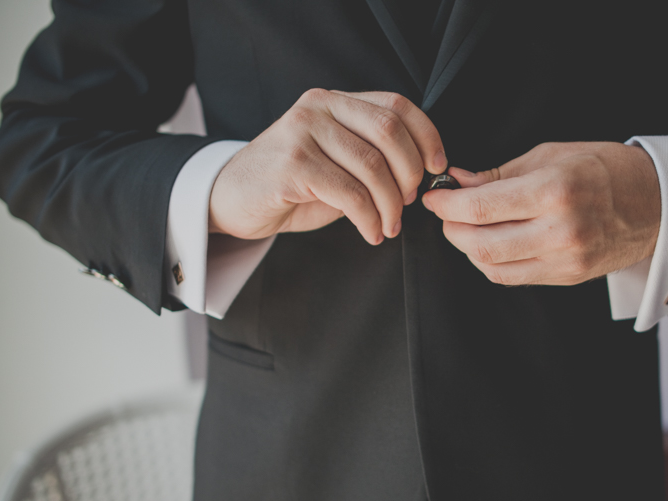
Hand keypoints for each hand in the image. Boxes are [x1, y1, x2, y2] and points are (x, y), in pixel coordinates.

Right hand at [209, 89, 447, 244]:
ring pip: (372, 167)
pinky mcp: (292, 166)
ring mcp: (302, 133)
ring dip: (390, 205)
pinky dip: (369, 219)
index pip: (396, 105)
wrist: (230, 200)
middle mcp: (318, 109)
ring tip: (388, 225)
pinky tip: (370, 232)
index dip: (427, 136)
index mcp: (335, 102)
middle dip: (409, 174)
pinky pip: (350, 194)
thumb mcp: (335, 161)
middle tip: (407, 203)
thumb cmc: (290, 185)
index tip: (437, 167)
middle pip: (389, 132)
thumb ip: (371, 157)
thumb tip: (420, 176)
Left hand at [421, 142, 660, 284]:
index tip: (433, 198)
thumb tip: (457, 182)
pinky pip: (513, 277)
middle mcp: (560, 230)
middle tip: (446, 214)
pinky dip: (491, 263)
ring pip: (493, 266)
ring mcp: (565, 259)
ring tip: (465, 228)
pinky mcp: (568, 277)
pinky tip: (489, 244)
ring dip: (468, 248)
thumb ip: (500, 174)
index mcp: (555, 190)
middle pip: (481, 244)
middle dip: (452, 229)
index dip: (446, 205)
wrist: (657, 202)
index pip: (481, 207)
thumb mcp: (552, 154)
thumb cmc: (605, 169)